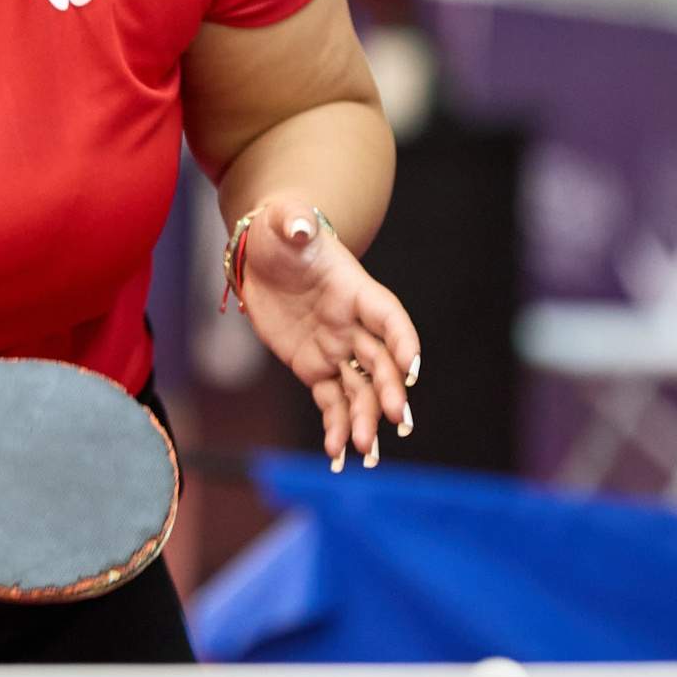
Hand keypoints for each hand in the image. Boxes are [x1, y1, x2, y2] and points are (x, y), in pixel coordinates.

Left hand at [233, 195, 421, 471]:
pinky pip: (331, 401)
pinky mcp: (315, 366)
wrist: (264, 250)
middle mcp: (354, 325)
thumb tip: (296, 226)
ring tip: (366, 452)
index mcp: (356, 291)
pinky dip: (335, 427)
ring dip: (365, 420)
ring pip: (360, 390)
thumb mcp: (285, 220)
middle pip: (380, 362)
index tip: (412, 367)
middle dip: (390, 390)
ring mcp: (337, 349)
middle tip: (395, 419)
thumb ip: (294, 222)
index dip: (403, 340)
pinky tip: (337, 455)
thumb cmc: (282, 231)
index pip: (388, 317)